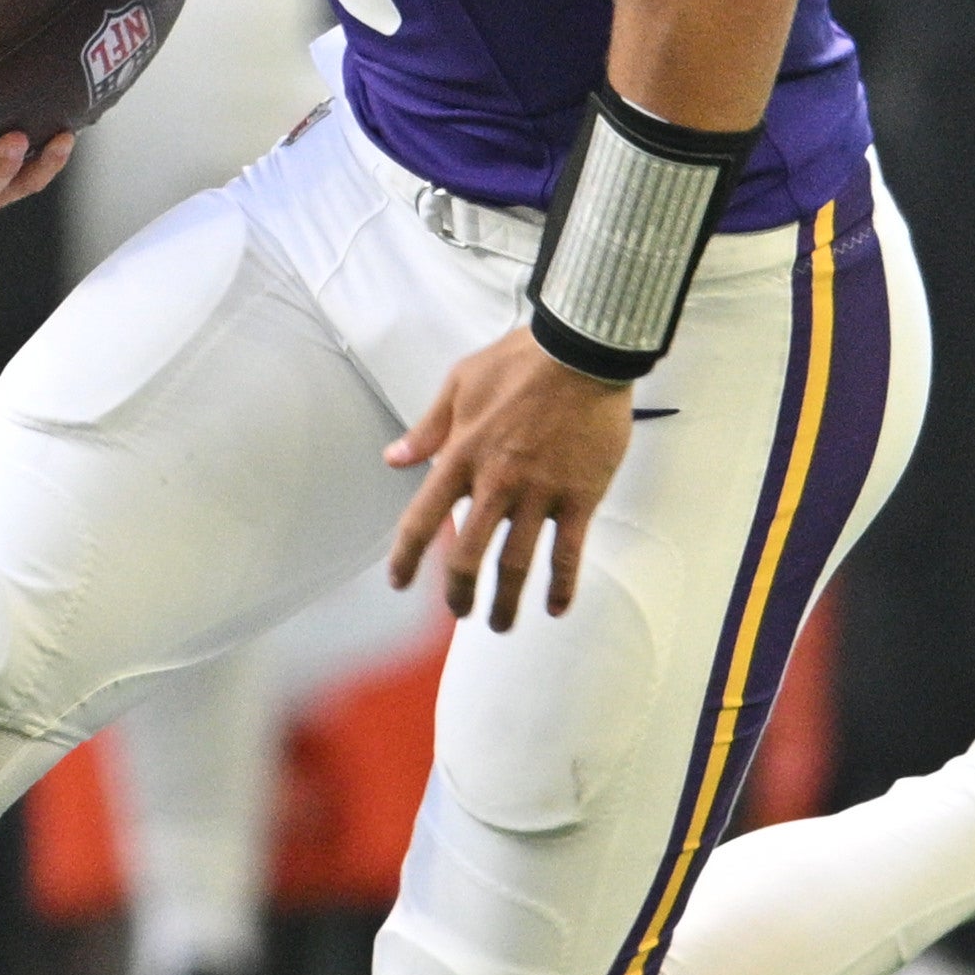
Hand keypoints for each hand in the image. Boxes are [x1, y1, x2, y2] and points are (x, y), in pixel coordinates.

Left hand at [383, 326, 641, 630]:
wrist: (580, 350)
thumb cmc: (518, 361)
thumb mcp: (458, 383)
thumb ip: (427, 428)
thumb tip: (394, 458)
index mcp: (460, 456)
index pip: (423, 519)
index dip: (407, 558)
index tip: (400, 583)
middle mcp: (495, 483)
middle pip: (468, 556)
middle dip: (459, 593)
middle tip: (460, 612)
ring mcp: (539, 493)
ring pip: (516, 564)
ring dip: (506, 602)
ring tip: (500, 624)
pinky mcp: (580, 496)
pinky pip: (567, 552)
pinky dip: (561, 585)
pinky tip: (556, 607)